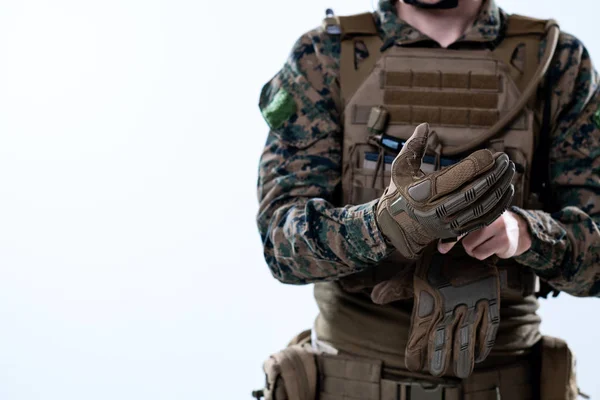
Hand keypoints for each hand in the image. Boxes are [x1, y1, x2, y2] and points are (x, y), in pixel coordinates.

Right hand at [375, 123, 515, 258]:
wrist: (397, 227)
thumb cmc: (400, 192)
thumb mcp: (400, 168)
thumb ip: (414, 147)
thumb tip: (425, 125)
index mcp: (420, 193)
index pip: (454, 178)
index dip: (476, 165)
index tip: (490, 153)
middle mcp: (435, 211)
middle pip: (472, 192)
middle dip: (493, 174)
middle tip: (505, 159)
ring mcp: (447, 223)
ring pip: (482, 206)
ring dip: (500, 187)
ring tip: (509, 170)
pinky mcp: (457, 231)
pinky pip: (484, 218)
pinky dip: (499, 204)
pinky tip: (507, 189)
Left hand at [437, 210, 531, 258]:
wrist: (519, 231)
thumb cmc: (491, 228)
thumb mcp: (477, 223)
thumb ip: (460, 229)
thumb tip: (441, 247)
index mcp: (479, 209)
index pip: (460, 224)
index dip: (449, 237)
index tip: (441, 248)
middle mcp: (489, 216)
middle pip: (464, 240)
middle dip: (468, 244)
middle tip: (478, 239)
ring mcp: (499, 227)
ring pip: (471, 248)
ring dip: (475, 250)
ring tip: (486, 242)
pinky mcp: (504, 240)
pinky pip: (481, 254)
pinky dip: (483, 254)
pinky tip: (492, 247)